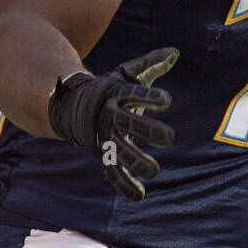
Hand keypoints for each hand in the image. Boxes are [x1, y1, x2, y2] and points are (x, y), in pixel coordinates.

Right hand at [47, 47, 177, 200]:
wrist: (71, 106)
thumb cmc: (108, 88)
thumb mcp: (126, 74)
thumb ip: (151, 64)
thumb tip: (175, 52)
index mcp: (116, 94)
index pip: (133, 94)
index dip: (149, 97)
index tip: (167, 100)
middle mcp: (109, 116)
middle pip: (128, 124)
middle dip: (149, 131)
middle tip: (168, 137)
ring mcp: (104, 137)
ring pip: (119, 152)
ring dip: (136, 162)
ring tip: (154, 170)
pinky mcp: (102, 155)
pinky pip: (111, 173)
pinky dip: (123, 185)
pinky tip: (140, 194)